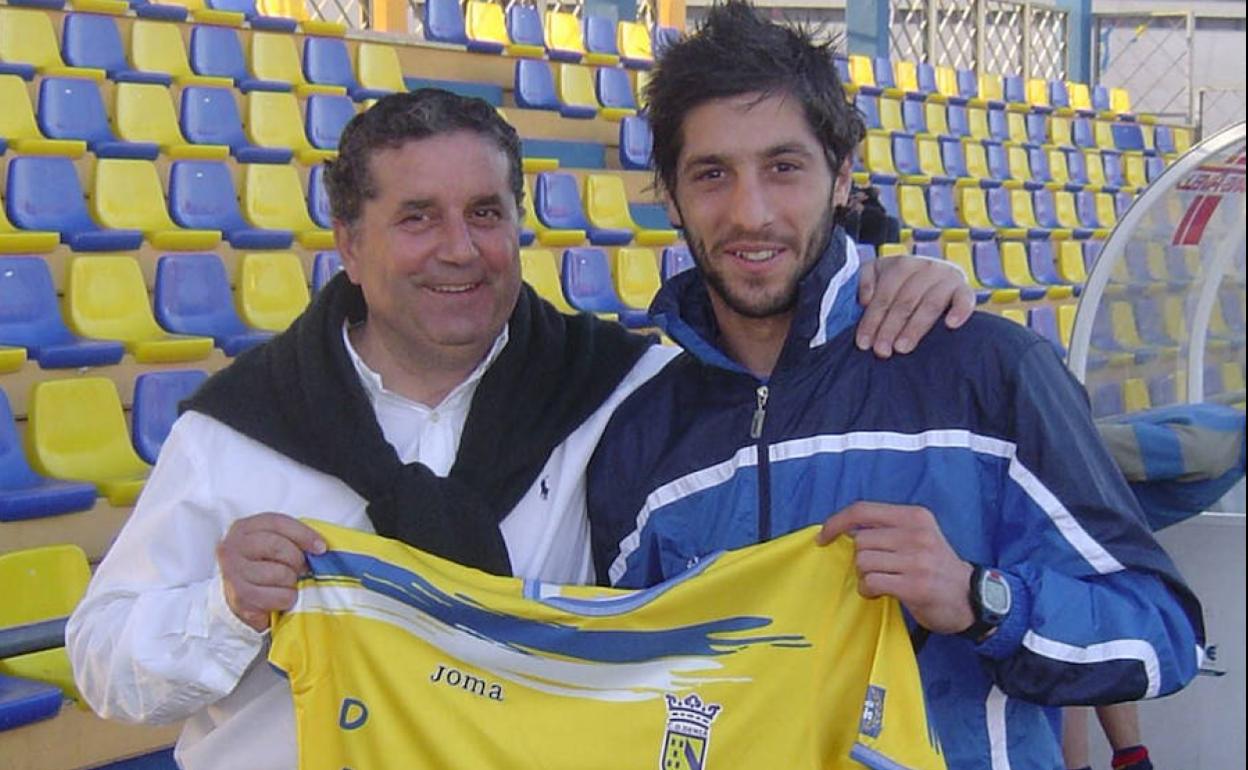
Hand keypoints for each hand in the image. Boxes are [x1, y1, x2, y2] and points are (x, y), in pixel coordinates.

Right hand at [217, 513, 326, 631]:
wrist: (238, 597)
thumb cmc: (262, 565)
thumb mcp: (273, 543)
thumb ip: (291, 539)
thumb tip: (320, 548)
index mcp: (243, 528)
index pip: (278, 523)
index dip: (303, 534)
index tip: (321, 547)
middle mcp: (232, 548)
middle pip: (278, 547)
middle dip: (297, 560)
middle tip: (301, 569)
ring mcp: (233, 574)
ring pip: (281, 574)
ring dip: (292, 582)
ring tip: (287, 584)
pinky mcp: (240, 599)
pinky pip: (279, 597)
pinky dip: (287, 599)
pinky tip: (281, 598)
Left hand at [816, 501, 974, 634]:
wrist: (970, 598)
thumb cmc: (935, 566)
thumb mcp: (918, 536)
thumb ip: (887, 529)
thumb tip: (844, 531)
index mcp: (914, 516)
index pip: (863, 510)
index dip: (836, 522)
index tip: (823, 537)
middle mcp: (917, 534)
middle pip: (860, 541)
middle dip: (860, 559)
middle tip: (875, 570)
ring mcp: (917, 560)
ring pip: (863, 562)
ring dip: (863, 576)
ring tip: (881, 582)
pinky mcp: (915, 586)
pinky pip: (871, 582)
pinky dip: (868, 590)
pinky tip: (880, 593)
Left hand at [856, 255, 974, 357]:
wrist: (935, 275)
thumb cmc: (900, 281)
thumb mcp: (877, 273)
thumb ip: (864, 282)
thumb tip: (864, 300)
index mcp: (902, 265)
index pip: (884, 296)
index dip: (872, 320)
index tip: (863, 343)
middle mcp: (926, 268)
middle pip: (905, 302)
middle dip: (890, 328)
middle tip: (881, 351)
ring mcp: (947, 277)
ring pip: (930, 304)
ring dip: (915, 327)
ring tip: (902, 348)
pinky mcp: (965, 288)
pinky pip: (965, 299)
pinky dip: (960, 310)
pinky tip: (951, 325)